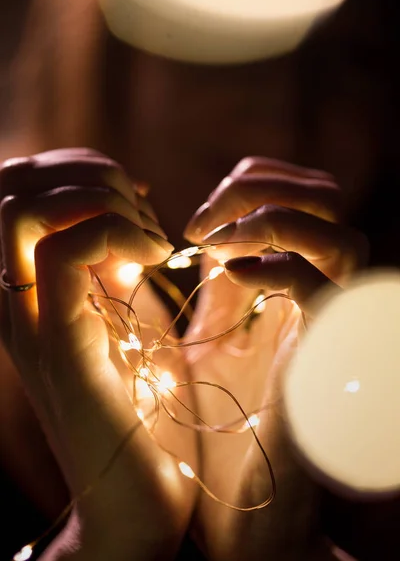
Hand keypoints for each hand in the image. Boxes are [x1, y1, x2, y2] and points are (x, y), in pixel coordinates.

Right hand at [0, 149, 196, 559]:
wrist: (139, 495)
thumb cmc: (147, 406)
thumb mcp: (133, 314)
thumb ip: (119, 264)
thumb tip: (132, 212)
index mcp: (33, 287)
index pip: (20, 186)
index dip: (81, 169)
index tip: (139, 201)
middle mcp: (17, 299)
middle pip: (13, 185)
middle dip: (91, 175)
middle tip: (144, 215)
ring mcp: (31, 322)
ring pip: (23, 211)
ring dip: (102, 204)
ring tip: (150, 241)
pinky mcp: (61, 348)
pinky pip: (64, 256)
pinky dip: (119, 237)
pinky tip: (157, 262)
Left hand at [184, 157, 367, 560]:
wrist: (240, 511)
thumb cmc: (220, 429)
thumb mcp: (211, 339)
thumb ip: (220, 289)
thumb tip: (208, 237)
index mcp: (292, 288)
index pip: (300, 197)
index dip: (252, 185)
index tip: (198, 222)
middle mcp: (319, 299)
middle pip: (327, 199)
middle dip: (261, 188)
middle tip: (204, 222)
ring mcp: (326, 329)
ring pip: (343, 237)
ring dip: (273, 220)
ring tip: (215, 243)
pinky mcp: (321, 362)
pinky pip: (324, 292)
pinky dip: (278, 267)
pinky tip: (230, 276)